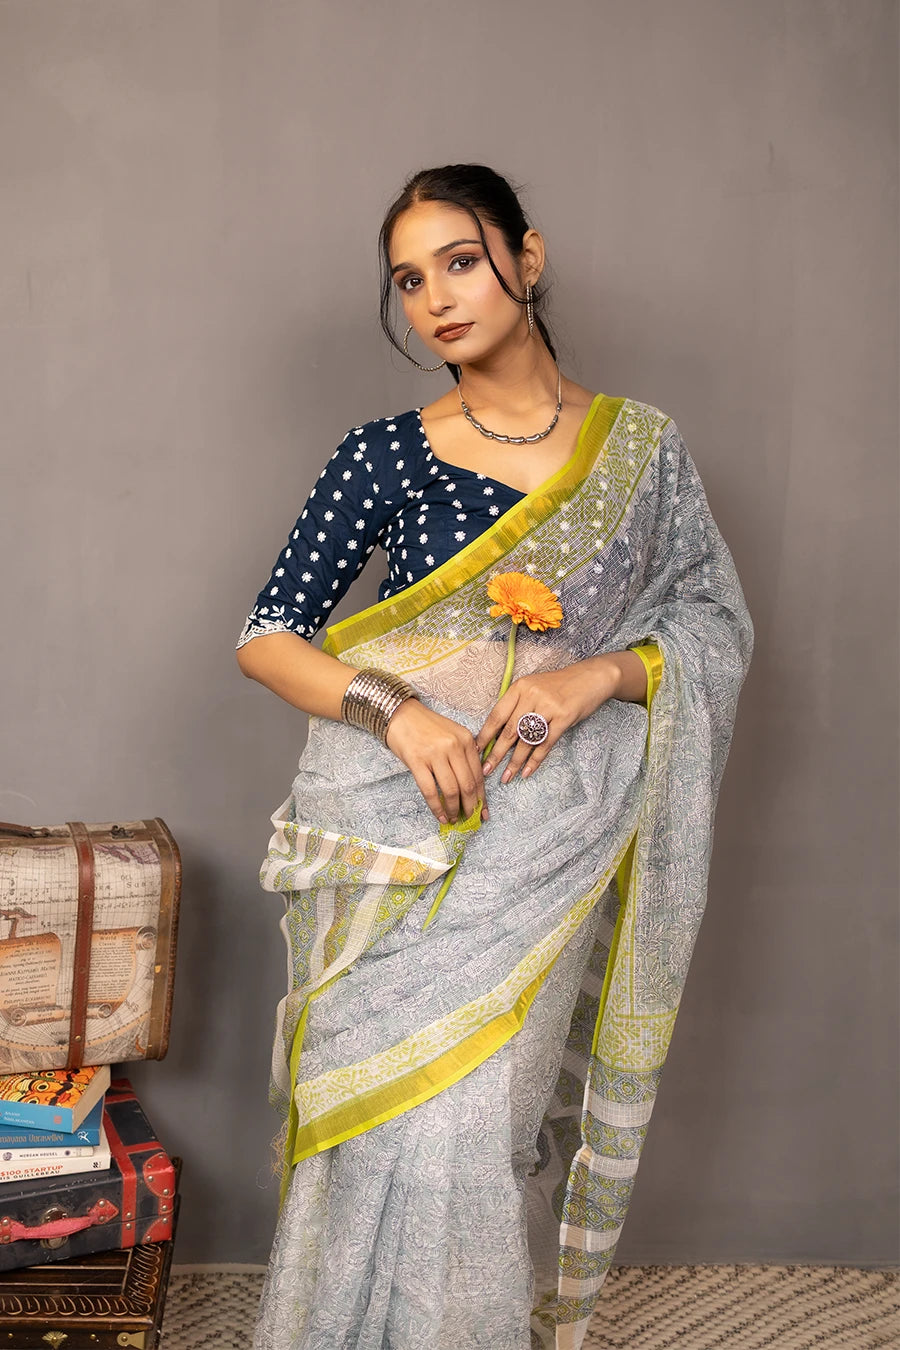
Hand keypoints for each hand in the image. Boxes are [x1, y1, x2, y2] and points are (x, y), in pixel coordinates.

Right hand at [386, 699, 487, 825]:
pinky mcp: (417, 761)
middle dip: (471, 806)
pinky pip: (430, 790)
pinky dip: (437, 807)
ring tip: (454, 818)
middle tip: (470, 819)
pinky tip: (441, 816)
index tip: (484, 811)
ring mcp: (435, 753)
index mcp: (466, 739)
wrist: (399, 714)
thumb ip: (464, 755)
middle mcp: (453, 746)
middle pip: (467, 784)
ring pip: (451, 790)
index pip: (478, 774)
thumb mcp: (452, 735)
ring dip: (454, 809)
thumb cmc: (426, 727)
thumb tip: (472, 788)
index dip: (482, 796)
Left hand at [475, 656, 622, 783]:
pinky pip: (545, 744)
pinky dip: (535, 760)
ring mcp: (548, 706)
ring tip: (506, 777)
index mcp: (519, 687)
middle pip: (509, 730)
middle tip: (485, 770)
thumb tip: (498, 734)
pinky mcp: (564, 717)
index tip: (476, 751)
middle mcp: (531, 695)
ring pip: (526, 740)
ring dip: (514, 762)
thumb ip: (517, 705)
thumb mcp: (534, 687)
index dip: (485, 735)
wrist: (590, 678)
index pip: (497, 715)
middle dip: (496, 754)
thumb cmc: (559, 686)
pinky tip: (526, 772)